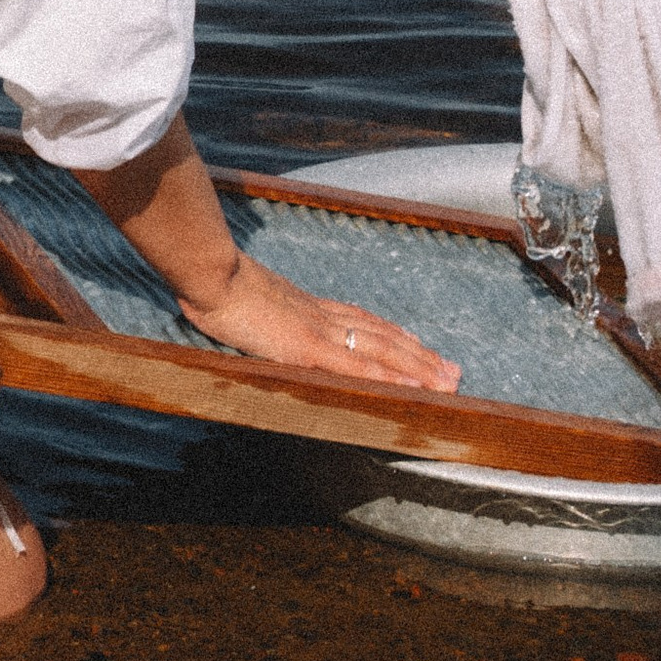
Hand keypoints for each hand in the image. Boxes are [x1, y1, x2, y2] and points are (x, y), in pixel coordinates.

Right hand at [177, 254, 460, 394]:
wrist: (208, 272)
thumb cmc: (214, 285)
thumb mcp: (244, 300)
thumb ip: (261, 311)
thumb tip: (259, 320)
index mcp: (307, 307)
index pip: (362, 322)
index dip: (394, 337)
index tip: (421, 348)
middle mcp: (322, 315)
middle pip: (382, 336)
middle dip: (419, 356)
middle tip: (453, 372)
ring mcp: (318, 331)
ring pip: (381, 350)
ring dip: (418, 368)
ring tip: (447, 382)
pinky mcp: (309, 348)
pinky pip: (358, 366)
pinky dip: (389, 377)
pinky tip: (410, 387)